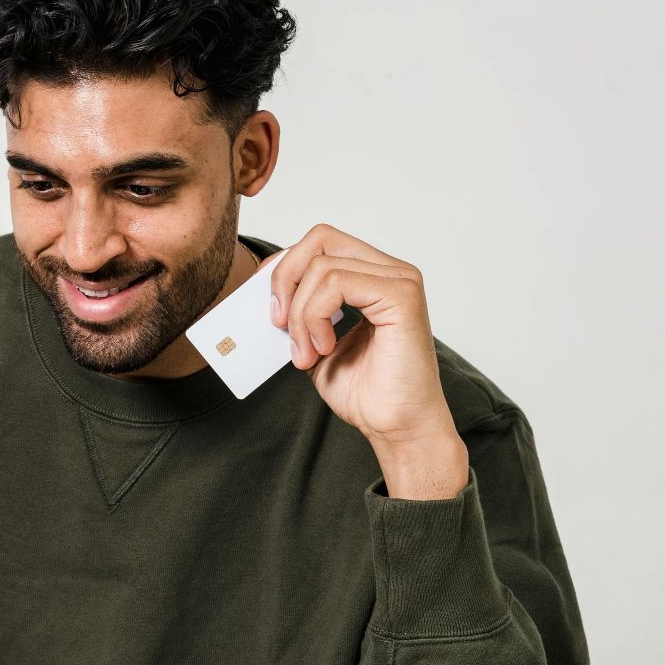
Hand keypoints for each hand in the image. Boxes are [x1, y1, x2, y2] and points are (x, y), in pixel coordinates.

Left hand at [268, 224, 467, 497]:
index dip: (284, 268)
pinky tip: (324, 348)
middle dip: (285, 279)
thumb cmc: (365, 391)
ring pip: (322, 266)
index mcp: (372, 277)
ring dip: (300, 314)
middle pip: (320, 238)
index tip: (270, 309)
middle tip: (278, 324)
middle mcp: (390, 271)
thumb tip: (262, 291)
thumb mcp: (313, 343)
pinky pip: (336, 283)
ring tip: (307, 352)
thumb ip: (297, 313)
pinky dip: (315, 317)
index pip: (319, 243)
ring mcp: (400, 280)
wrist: (396, 427)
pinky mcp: (402, 295)